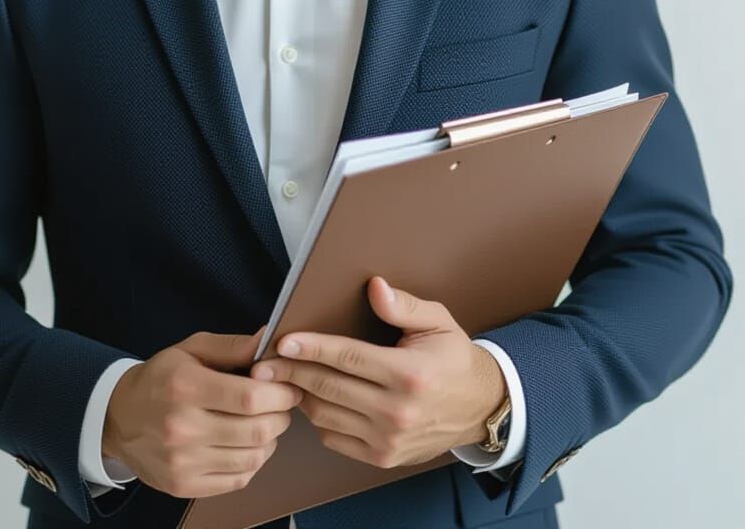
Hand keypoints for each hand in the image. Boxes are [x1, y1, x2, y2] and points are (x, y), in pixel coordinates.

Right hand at [102, 329, 301, 497]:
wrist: (117, 418)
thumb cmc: (160, 379)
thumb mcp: (191, 350)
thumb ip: (234, 346)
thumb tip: (271, 340)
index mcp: (185, 387)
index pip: (251, 397)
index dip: (281, 394)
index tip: (288, 388)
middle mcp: (181, 427)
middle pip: (257, 430)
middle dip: (282, 417)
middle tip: (280, 407)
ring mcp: (181, 461)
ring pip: (253, 457)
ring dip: (270, 441)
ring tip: (264, 425)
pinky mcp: (183, 485)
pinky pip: (238, 479)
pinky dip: (252, 462)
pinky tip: (245, 446)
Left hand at [251, 277, 506, 468]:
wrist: (480, 408)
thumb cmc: (454, 360)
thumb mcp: (438, 323)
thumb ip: (405, 305)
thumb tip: (375, 288)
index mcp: (410, 373)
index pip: (347, 358)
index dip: (311, 349)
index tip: (283, 342)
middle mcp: (398, 410)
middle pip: (328, 387)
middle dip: (291, 372)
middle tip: (264, 363)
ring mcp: (388, 438)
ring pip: (325, 415)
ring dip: (302, 394)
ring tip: (287, 377)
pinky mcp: (383, 457)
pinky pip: (333, 438)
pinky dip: (319, 419)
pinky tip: (315, 400)